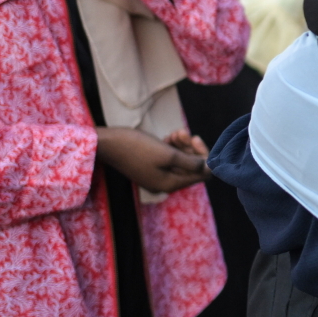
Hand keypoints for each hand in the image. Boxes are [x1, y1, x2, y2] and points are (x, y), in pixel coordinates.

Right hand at [95, 126, 209, 194]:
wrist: (107, 143)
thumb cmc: (137, 147)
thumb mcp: (167, 154)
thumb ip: (190, 163)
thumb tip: (209, 168)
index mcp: (170, 184)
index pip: (201, 175)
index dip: (204, 157)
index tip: (196, 139)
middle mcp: (165, 184)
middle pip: (191, 168)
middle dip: (192, 149)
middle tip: (184, 133)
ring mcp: (157, 176)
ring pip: (181, 161)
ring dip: (182, 145)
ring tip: (175, 132)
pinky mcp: (150, 168)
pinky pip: (169, 159)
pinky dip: (172, 147)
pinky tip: (168, 136)